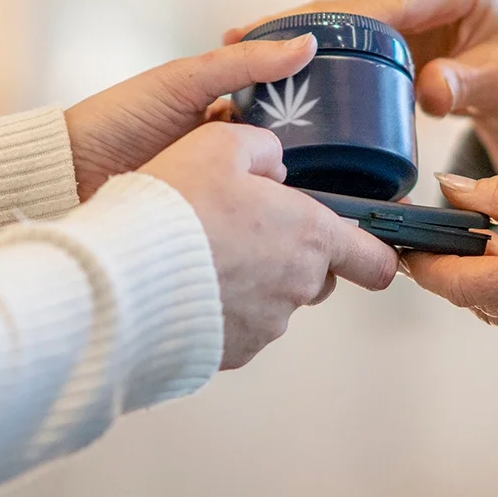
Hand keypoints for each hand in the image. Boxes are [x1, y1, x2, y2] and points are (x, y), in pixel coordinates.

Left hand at [65, 35, 319, 200]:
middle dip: (306, 159)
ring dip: (286, 193)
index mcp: (219, 110)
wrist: (69, 174)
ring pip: (266, 188)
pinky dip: (262, 218)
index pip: (278, 110)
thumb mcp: (186, 81)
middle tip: (339, 168)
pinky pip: (243, 217)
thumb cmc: (120, 118)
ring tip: (321, 200)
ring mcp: (213, 184)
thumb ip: (245, 63)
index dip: (309, 113)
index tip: (344, 120)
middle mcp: (220, 148)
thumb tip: (306, 44)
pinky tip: (287, 224)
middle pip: (278, 152)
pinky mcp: (205, 217)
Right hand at [140, 124, 399, 369]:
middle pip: (316, 276)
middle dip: (290, 256)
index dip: (372, 253)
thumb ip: (262, 148)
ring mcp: (265, 326)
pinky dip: (220, 310)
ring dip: (252, 283)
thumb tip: (274, 163)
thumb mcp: (220, 143)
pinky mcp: (231, 353)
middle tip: (245, 232)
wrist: (123, 276)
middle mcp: (297, 286)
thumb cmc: (176, 207)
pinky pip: (237, 328)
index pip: (375, 261)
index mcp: (310, 236)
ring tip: (204, 257)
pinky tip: (186, 287)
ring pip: (274, 302)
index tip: (363, 247)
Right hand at [228, 0, 497, 177]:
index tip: (295, 36)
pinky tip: (256, 55)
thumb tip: (431, 91)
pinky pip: (341, 31)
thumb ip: (472, 85)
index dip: (340, 20)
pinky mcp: (388, 21)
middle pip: (350, 3)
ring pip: (337, 15)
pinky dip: (304, 42)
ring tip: (231, 46)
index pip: (389, 1)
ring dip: (289, 30)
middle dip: (296, 21)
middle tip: (239, 40)